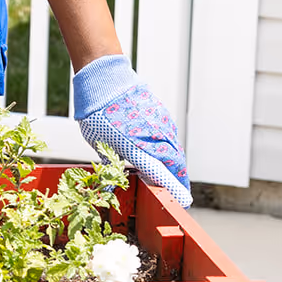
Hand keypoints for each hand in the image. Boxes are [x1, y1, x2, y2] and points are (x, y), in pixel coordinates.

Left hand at [73, 54, 191, 207]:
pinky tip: (165, 152)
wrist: (105, 80)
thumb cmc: (98, 114)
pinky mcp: (162, 114)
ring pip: (176, 150)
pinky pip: (171, 136)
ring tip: (175, 175)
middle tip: (180, 191)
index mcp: (139, 149)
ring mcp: (162, 124)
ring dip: (176, 164)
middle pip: (176, 165)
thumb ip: (111, 161)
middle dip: (179, 180)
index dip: (174, 190)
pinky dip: (171, 148)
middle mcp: (156, 137)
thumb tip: (112, 177)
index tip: (184, 201)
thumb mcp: (99, 143)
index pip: (163, 176)